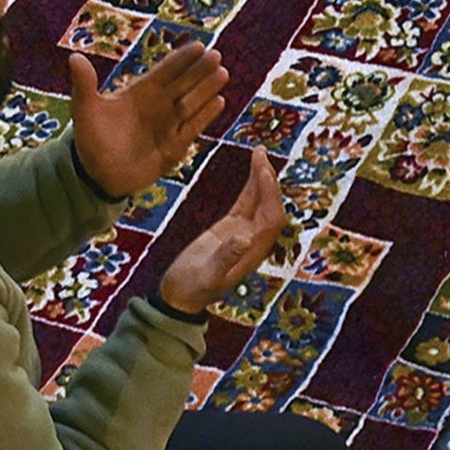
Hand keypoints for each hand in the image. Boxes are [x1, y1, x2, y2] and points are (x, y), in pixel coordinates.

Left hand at [69, 45, 227, 201]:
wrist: (97, 177)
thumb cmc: (90, 140)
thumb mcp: (84, 110)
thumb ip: (84, 84)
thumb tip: (75, 57)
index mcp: (139, 93)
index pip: (164, 72)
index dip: (181, 59)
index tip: (198, 46)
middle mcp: (158, 106)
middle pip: (184, 84)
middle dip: (200, 70)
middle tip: (216, 55)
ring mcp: (168, 125)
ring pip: (192, 102)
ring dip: (206, 88)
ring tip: (222, 73)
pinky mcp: (175, 146)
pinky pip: (194, 127)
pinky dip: (206, 115)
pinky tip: (219, 101)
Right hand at [158, 151, 288, 315]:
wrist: (178, 297)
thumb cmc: (191, 289)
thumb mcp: (206, 276)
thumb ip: (225, 258)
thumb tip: (245, 239)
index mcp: (255, 250)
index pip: (271, 217)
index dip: (270, 194)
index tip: (264, 171)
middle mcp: (255, 239)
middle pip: (269, 205)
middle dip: (268, 180)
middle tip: (261, 153)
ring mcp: (243, 232)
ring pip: (258, 201)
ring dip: (261, 178)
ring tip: (259, 152)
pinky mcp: (230, 228)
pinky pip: (245, 203)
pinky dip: (249, 186)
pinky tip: (251, 169)